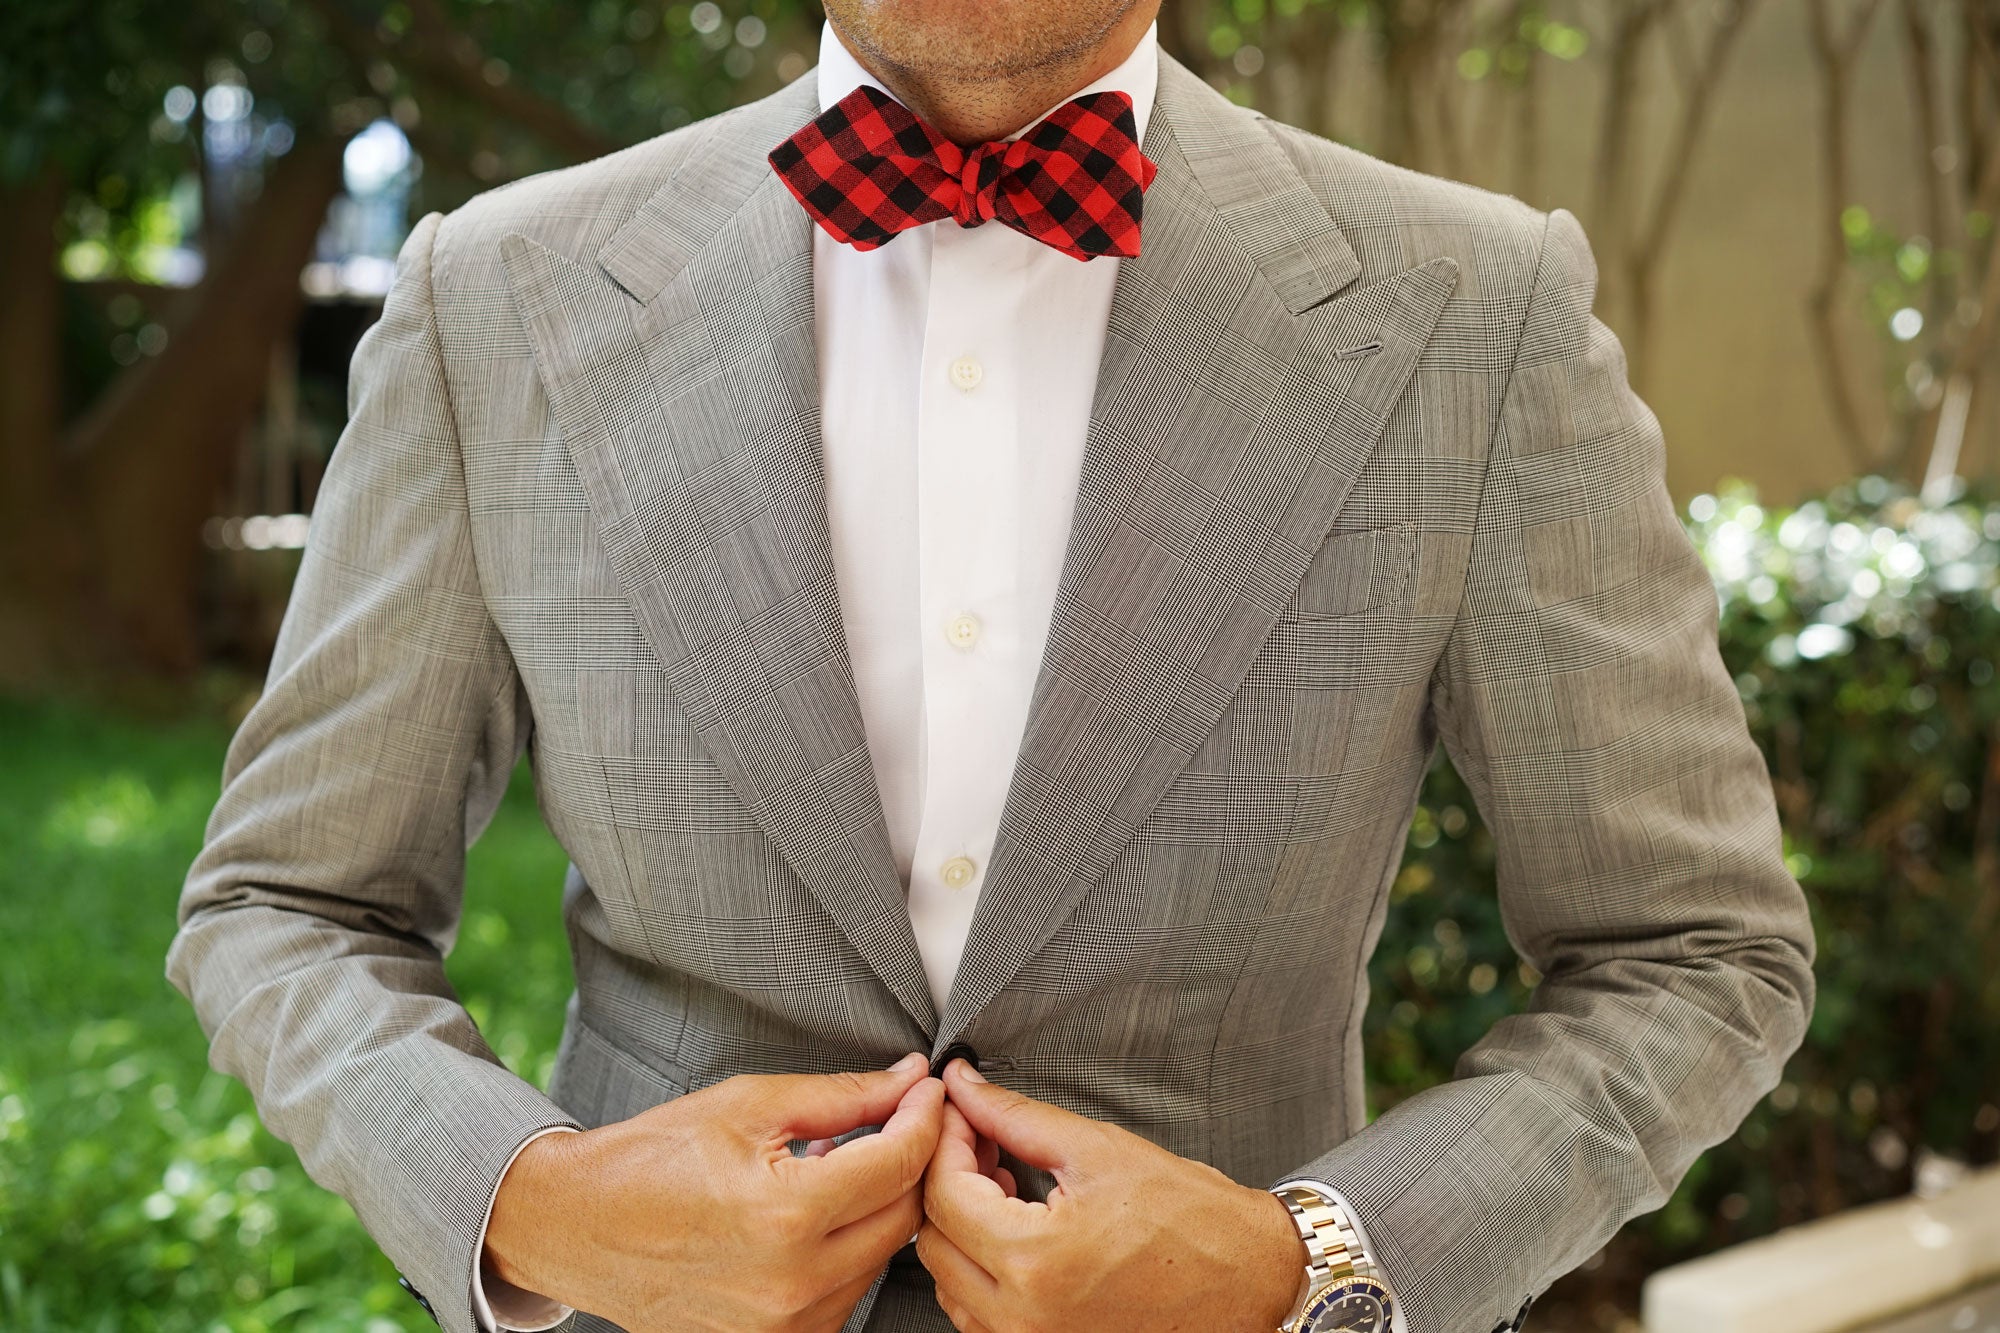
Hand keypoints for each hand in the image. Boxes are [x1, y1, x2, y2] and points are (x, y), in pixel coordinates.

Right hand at [483, 1051, 944, 1331]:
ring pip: (880, 1258)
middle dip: (911, 1160)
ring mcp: (784, 1326)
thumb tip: (909, 1079)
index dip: (925, 1116)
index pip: (900, 1161)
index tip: (927, 1090)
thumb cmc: (652, 1158)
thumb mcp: (749, 1105)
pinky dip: (847, 1248)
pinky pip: (845, 1292)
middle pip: (904, 1216)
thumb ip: (843, 1096)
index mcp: (787, 1214)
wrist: (577, 1225)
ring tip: (839, 1165)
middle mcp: (793, 1283)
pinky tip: (816, 1213)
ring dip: (879, 1207)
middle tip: (897, 1118)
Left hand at [917, 1060, 1306, 1332]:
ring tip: (1006, 1185)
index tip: (961, 1113)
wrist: (1252, 1279)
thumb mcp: (1097, 1149)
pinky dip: (983, 1269)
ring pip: (949, 1282)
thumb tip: (964, 1087)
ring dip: (963, 1227)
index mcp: (1036, 1260)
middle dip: (949, 1181)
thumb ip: (1014, 1116)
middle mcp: (1023, 1318)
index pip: (942, 1194)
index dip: (945, 1141)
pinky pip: (979, 1316)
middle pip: (934, 1240)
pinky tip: (1019, 1231)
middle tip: (983, 1143)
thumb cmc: (1192, 1218)